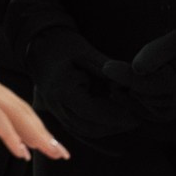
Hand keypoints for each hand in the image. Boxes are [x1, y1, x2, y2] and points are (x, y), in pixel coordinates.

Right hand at [0, 59, 67, 163]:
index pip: (18, 108)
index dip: (35, 125)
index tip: (46, 141)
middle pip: (24, 114)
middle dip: (43, 134)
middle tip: (61, 153)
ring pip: (18, 117)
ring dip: (36, 136)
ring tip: (50, 152)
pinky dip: (11, 135)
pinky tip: (20, 151)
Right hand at [28, 29, 137, 150]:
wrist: (38, 44)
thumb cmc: (62, 45)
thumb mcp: (86, 52)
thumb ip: (107, 70)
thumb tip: (130, 85)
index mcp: (61, 89)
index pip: (92, 112)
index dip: (116, 117)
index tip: (136, 115)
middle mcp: (55, 104)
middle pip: (89, 127)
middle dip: (115, 126)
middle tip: (136, 118)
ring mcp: (53, 110)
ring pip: (84, 130)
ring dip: (107, 128)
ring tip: (126, 119)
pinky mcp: (57, 111)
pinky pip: (78, 126)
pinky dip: (96, 126)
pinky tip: (110, 118)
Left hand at [105, 26, 175, 123]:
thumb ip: (157, 52)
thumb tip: (135, 67)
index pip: (150, 85)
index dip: (124, 76)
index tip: (105, 67)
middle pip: (150, 100)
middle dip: (126, 88)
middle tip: (108, 74)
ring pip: (155, 111)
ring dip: (133, 101)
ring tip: (115, 85)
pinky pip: (164, 114)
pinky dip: (145, 108)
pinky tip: (132, 96)